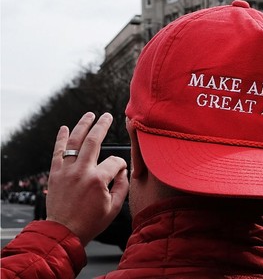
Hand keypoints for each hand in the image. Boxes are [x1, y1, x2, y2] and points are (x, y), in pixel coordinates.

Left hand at [46, 112, 128, 245]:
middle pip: (93, 141)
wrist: (63, 232)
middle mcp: (82, 171)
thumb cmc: (90, 222)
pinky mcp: (55, 173)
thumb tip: (122, 171)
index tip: (120, 170)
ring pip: (74, 142)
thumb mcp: (114, 207)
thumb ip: (122, 186)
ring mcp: (66, 171)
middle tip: (107, 116)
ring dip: (82, 125)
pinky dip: (60, 138)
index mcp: (98, 180)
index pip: (114, 161)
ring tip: (89, 115)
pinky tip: (64, 128)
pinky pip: (57, 151)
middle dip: (102, 125)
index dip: (121, 164)